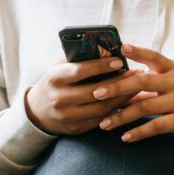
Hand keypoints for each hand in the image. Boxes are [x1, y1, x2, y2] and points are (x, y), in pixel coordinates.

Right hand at [26, 57, 140, 135]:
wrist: (37, 112)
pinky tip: (126, 101)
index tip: (119, 61)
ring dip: (122, 98)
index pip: (80, 71)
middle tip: (136, 73)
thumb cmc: (54, 82)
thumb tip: (104, 46)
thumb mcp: (58, 67)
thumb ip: (76, 57)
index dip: (101, 66)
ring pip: (101, 108)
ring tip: (136, 87)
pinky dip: (116, 110)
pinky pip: (100, 119)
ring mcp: (67, 115)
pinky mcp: (75, 128)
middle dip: (118, 82)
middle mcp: (59, 98)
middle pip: (95, 91)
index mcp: (54, 78)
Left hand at [91, 44, 173, 142]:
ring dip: (121, 116)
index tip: (120, 47)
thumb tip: (122, 87)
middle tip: (97, 93)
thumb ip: (151, 84)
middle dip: (117, 88)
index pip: (153, 56)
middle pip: (142, 82)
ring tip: (104, 123)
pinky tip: (125, 137)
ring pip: (144, 107)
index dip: (137, 51)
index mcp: (173, 69)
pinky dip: (138, 132)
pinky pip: (155, 126)